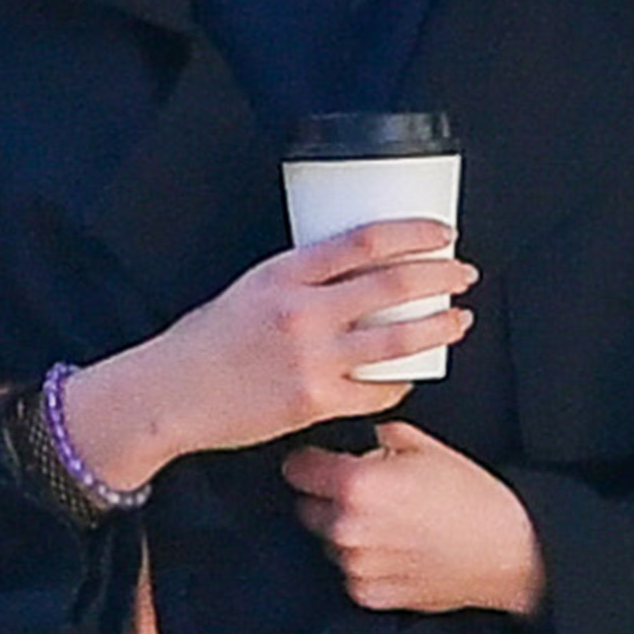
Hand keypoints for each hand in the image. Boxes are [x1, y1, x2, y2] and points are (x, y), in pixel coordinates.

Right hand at [55, 220, 474, 488]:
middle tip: (463, 273)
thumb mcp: (249, 288)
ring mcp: (312, 359)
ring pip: (399, 339)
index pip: (366, 240)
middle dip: (441, 275)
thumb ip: (301, 281)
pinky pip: (378, 391)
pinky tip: (413, 374)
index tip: (442, 232)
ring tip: (458, 320)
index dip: (414, 232)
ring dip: (440, 326)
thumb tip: (356, 274)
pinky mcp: (315, 401)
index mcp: (284, 274)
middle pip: (394, 284)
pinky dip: (402, 381)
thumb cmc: (203, 342)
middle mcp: (303, 312)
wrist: (170, 394)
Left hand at [279, 421, 545, 615]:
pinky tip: (399, 551)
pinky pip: (352, 573)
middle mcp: (347, 528)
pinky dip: (367, 563)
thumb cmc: (474, 498)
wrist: (510, 550)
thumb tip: (363, 439)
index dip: (309, 463)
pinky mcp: (370, 594)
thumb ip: (379, 438)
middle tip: (369, 495)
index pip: (298, 470)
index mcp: (356, 485)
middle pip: (309, 508)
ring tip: (392, 525)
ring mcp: (357, 565)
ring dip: (348, 533)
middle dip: (330, 499)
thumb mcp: (425, 447)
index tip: (317, 464)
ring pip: (330, 542)